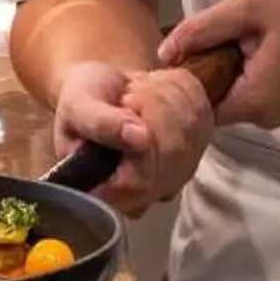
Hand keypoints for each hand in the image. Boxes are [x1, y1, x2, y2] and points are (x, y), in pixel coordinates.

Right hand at [52, 59, 217, 217]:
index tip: (125, 104)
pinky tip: (157, 90)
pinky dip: (181, 90)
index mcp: (107, 193)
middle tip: (127, 94)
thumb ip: (99, 122)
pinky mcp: (198, 149)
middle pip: (173, 151)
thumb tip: (138, 138)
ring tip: (138, 91)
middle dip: (151, 106)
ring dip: (164, 95)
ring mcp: (176, 174)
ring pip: (191, 128)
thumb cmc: (84, 99)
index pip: (141, 180)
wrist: (105, 86)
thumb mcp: (77, 105)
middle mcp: (145, 194)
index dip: (141, 139)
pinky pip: (203, 112)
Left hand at [159, 0, 279, 134]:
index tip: (169, 56)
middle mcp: (263, 117)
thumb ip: (201, 30)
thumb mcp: (246, 7)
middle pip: (210, 102)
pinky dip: (232, 71)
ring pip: (225, 95)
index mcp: (254, 102)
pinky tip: (231, 45)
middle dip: (197, 73)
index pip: (196, 106)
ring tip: (209, 39)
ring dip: (215, 70)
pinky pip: (242, 90)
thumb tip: (163, 54)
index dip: (179, 82)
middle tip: (189, 39)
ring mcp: (274, 110)